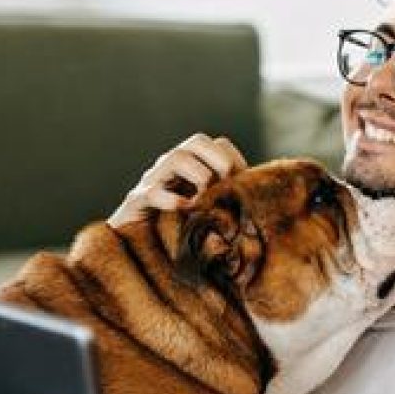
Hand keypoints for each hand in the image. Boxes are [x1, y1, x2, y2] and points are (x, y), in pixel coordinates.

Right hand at [107, 133, 247, 229]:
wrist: (136, 252)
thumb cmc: (178, 234)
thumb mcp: (208, 216)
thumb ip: (227, 207)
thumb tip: (258, 209)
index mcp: (191, 167)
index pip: (218, 144)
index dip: (234, 161)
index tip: (241, 187)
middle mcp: (171, 167)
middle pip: (197, 141)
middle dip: (218, 161)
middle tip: (225, 188)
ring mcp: (152, 181)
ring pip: (175, 158)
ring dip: (198, 177)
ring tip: (204, 201)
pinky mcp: (136, 202)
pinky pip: (152, 191)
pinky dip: (172, 200)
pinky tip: (185, 211)